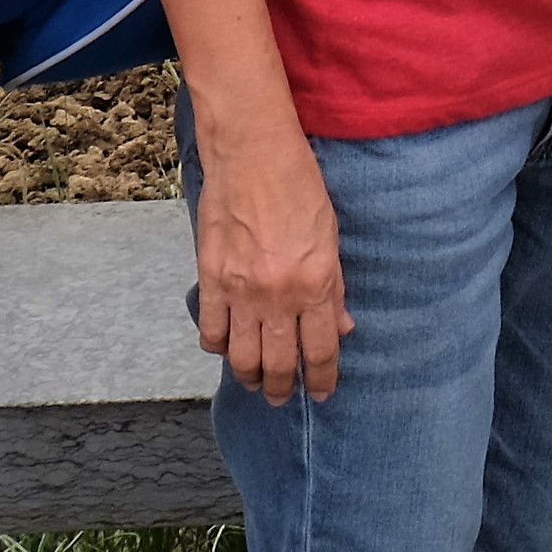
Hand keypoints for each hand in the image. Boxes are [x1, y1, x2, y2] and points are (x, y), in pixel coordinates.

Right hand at [193, 128, 350, 404]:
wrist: (252, 154)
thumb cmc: (300, 187)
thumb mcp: (331, 236)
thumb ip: (334, 287)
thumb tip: (340, 327)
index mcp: (315, 284)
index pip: (320, 351)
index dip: (322, 379)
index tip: (323, 392)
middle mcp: (278, 295)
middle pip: (279, 364)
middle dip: (284, 389)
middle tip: (285, 397)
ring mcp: (240, 290)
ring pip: (241, 358)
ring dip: (251, 377)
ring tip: (257, 381)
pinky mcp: (211, 279)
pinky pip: (211, 331)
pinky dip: (218, 347)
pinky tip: (226, 348)